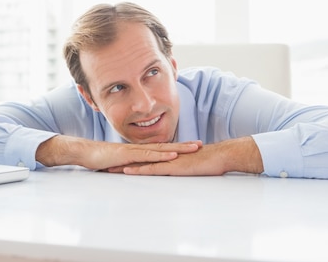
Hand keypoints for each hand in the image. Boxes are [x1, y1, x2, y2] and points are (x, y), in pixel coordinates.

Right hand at [36, 135, 201, 170]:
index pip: (162, 148)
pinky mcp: (128, 156)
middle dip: (184, 145)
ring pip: (160, 149)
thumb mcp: (120, 165)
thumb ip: (132, 166)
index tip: (192, 147)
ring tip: (193, 148)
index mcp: (139, 151)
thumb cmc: (101, 159)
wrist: (85, 153)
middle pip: (166, 146)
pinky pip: (148, 156)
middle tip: (201, 144)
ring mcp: (135, 151)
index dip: (177, 147)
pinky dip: (161, 155)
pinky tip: (171, 156)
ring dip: (178, 148)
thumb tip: (140, 172)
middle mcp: (140, 148)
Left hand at [111, 137, 263, 175]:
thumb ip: (182, 167)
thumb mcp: (192, 166)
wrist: (221, 156)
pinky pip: (152, 168)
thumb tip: (177, 172)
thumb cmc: (210, 161)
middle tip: (106, 165)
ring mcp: (167, 160)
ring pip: (141, 163)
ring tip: (110, 169)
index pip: (146, 158)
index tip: (118, 163)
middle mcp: (165, 156)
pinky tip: (128, 171)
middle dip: (122, 162)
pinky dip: (139, 169)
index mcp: (168, 156)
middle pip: (138, 159)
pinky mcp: (172, 166)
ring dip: (125, 166)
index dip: (132, 160)